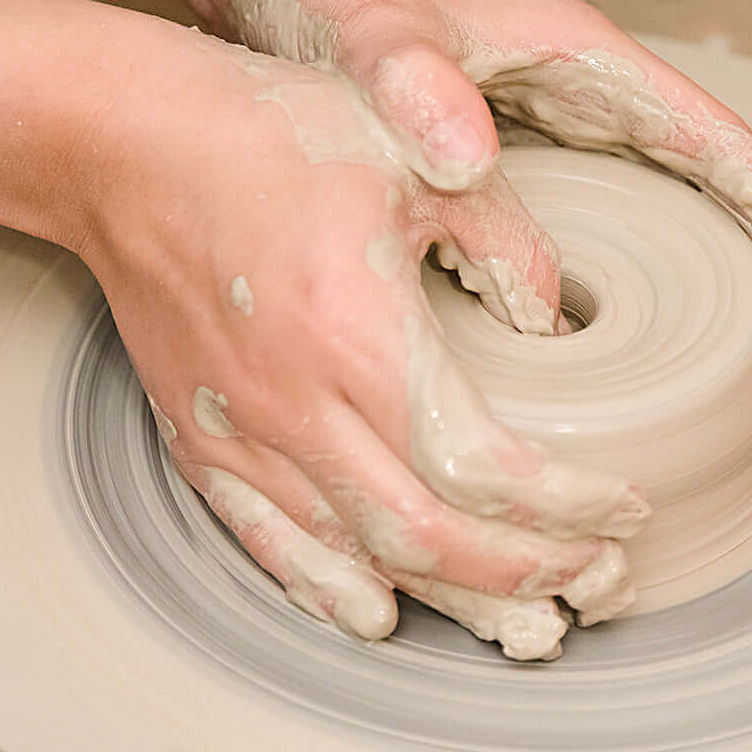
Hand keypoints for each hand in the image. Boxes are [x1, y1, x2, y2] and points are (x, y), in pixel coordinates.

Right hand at [79, 27, 648, 658]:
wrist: (126, 147)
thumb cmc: (268, 135)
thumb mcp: (414, 158)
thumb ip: (504, 240)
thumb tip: (554, 322)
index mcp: (358, 330)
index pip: (482, 467)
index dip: (566, 505)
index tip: (624, 504)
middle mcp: (296, 403)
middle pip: (428, 538)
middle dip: (527, 573)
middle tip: (595, 579)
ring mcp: (240, 435)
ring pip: (356, 559)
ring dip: (450, 599)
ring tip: (524, 616)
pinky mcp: (201, 444)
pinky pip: (269, 545)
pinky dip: (332, 588)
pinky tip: (381, 612)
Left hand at [213, 0, 751, 358]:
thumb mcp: (370, 34)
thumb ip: (414, 82)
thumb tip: (470, 159)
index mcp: (580, 61)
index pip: (719, 146)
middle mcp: (583, 95)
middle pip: (715, 183)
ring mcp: (553, 130)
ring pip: (667, 206)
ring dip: (719, 275)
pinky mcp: (513, 161)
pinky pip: (602, 223)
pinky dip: (641, 278)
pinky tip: (630, 342)